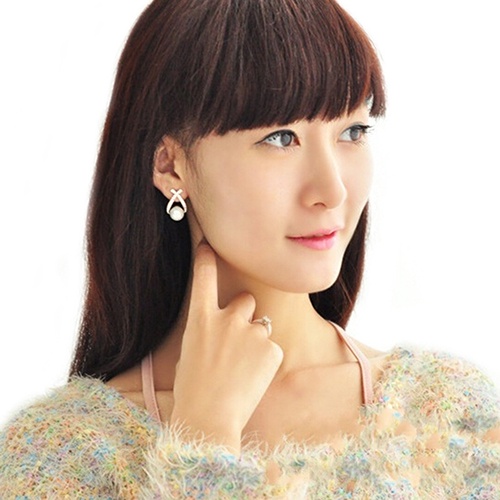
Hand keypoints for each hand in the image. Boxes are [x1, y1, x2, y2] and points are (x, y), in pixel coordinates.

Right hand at [170, 243, 283, 453]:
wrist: (208, 420)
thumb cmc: (193, 390)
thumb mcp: (190, 353)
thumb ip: (208, 333)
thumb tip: (220, 330)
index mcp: (201, 319)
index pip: (204, 277)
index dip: (206, 258)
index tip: (207, 245)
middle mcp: (228, 318)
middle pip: (245, 299)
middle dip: (244, 313)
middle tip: (238, 339)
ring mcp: (251, 332)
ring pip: (260, 326)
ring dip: (255, 340)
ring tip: (244, 369)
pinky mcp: (271, 349)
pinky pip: (271, 348)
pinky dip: (265, 361)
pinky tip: (253, 379)